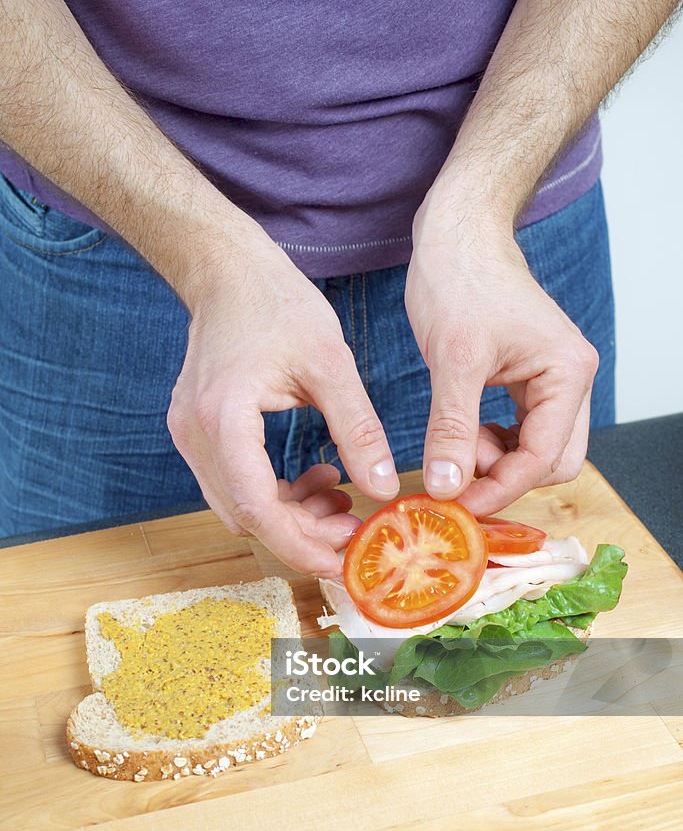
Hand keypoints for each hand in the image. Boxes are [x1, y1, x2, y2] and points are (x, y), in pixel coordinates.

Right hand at [167, 230, 398, 575]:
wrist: (227, 271)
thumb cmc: (276, 304)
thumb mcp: (331, 364)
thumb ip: (358, 429)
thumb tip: (383, 488)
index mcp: (223, 419)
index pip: (257, 510)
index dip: (301, 546)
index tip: (345, 560)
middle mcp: (195, 436)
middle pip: (247, 518)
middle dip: (302, 535)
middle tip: (355, 528)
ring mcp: (190, 437)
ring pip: (241, 508)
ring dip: (291, 516)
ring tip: (342, 500)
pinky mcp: (199, 434)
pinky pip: (237, 486)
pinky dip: (277, 494)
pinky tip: (318, 475)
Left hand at [405, 188, 598, 514]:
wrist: (457, 235)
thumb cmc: (460, 281)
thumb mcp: (453, 362)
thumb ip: (453, 430)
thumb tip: (447, 488)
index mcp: (568, 374)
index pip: (545, 458)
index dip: (500, 489)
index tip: (457, 505)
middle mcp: (570, 381)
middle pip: (551, 463)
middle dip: (504, 478)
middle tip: (454, 480)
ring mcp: (552, 381)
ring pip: (535, 451)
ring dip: (495, 462)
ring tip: (453, 447)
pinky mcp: (529, 381)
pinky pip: (520, 432)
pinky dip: (491, 444)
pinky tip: (461, 435)